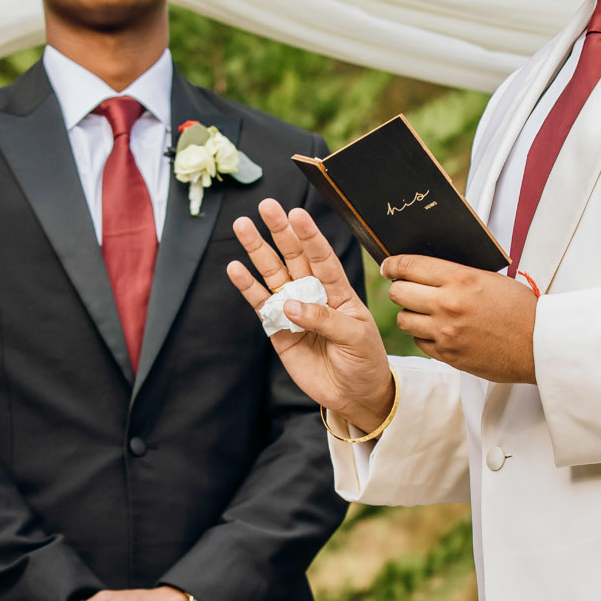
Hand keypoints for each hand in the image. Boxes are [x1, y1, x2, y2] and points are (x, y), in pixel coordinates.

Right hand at [228, 199, 395, 432]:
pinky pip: (261, 304)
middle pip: (294, 256)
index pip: (322, 257)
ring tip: (242, 227)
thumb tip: (291, 305)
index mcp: (338, 290)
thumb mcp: (356, 338)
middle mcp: (313, 293)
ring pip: (273, 274)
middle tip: (266, 205)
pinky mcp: (278, 329)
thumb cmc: (365, 361)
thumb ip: (325, 320)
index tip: (297, 214)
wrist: (354, 395)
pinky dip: (248, 287)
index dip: (310, 235)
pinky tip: (235, 268)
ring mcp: (294, 309)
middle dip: (280, 231)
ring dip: (258, 251)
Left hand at [383, 254, 536, 382]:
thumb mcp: (489, 279)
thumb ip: (456, 275)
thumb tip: (427, 272)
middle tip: (405, 289)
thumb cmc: (521, 310)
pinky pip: (419, 343)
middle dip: (399, 289)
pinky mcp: (448, 355)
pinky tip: (438, 331)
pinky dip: (424, 336)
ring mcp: (445, 332)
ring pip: (404, 320)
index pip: (409, 266)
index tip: (389, 267)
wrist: (540, 345)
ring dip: (410, 314)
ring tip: (424, 312)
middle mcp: (448, 305)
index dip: (392, 265)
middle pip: (398, 293)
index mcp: (460, 279)